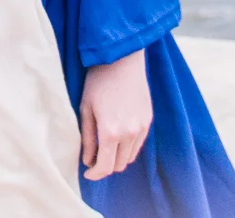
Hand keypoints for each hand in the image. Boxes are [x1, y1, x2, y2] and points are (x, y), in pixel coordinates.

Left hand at [80, 49, 151, 179]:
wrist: (122, 60)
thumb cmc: (98, 82)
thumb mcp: (86, 109)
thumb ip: (87, 138)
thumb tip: (88, 161)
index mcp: (111, 132)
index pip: (105, 167)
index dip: (95, 174)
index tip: (88, 172)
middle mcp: (129, 134)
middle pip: (119, 165)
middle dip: (106, 165)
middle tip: (95, 157)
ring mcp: (141, 127)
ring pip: (130, 157)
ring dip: (118, 157)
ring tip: (106, 146)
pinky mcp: (148, 120)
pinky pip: (139, 144)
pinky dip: (128, 146)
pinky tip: (118, 135)